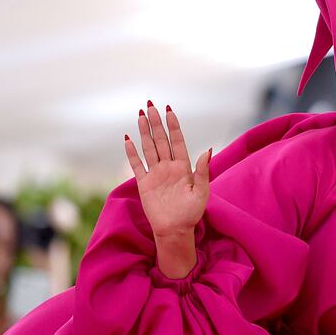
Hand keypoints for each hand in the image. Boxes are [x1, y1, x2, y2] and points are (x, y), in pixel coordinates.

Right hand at [124, 101, 211, 238]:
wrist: (175, 230)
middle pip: (161, 140)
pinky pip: (136, 165)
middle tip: (150, 104)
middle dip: (156, 122)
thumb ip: (202, 171)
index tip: (169, 109)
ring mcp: (155, 174)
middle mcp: (169, 167)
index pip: (177, 141)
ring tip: (140, 115)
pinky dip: (131, 153)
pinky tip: (128, 139)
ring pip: (149, 148)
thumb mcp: (201, 192)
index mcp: (183, 167)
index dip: (173, 125)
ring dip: (144, 132)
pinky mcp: (144, 184)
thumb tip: (207, 150)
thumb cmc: (191, 213)